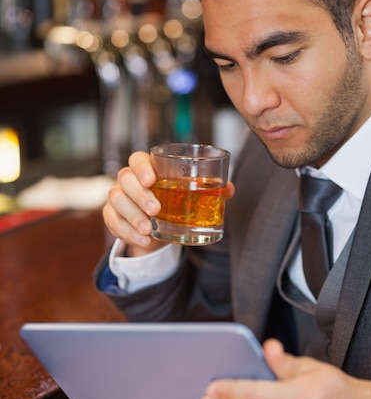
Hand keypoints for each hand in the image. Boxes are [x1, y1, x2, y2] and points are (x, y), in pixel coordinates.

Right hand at [103, 150, 234, 255]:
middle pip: (125, 179)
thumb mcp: (191, 195)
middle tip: (156, 210)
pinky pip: (112, 221)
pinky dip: (126, 232)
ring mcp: (117, 197)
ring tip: (149, 229)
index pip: (137, 159)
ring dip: (132, 216)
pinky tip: (143, 240)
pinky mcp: (112, 216)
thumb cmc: (174, 201)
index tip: (152, 180)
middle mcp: (128, 179)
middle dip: (139, 195)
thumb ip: (209, 190)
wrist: (158, 225)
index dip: (141, 167)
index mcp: (147, 168)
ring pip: (116, 200)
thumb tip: (230, 189)